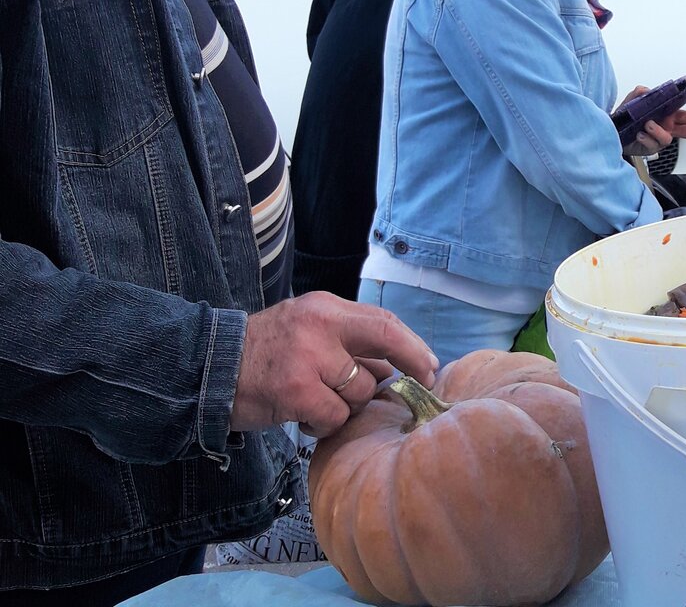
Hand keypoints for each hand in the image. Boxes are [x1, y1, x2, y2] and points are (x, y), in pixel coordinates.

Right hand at [229, 292, 437, 438]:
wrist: (209, 369)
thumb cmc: (264, 354)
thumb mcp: (306, 330)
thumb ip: (346, 342)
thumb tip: (393, 367)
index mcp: (326, 307)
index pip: (383, 320)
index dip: (413, 344)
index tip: (431, 365)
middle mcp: (320, 324)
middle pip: (385, 340)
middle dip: (412, 363)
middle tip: (421, 386)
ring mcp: (308, 357)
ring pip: (360, 390)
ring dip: (348, 405)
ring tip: (320, 402)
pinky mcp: (295, 390)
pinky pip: (335, 416)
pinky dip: (326, 424)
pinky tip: (306, 418)